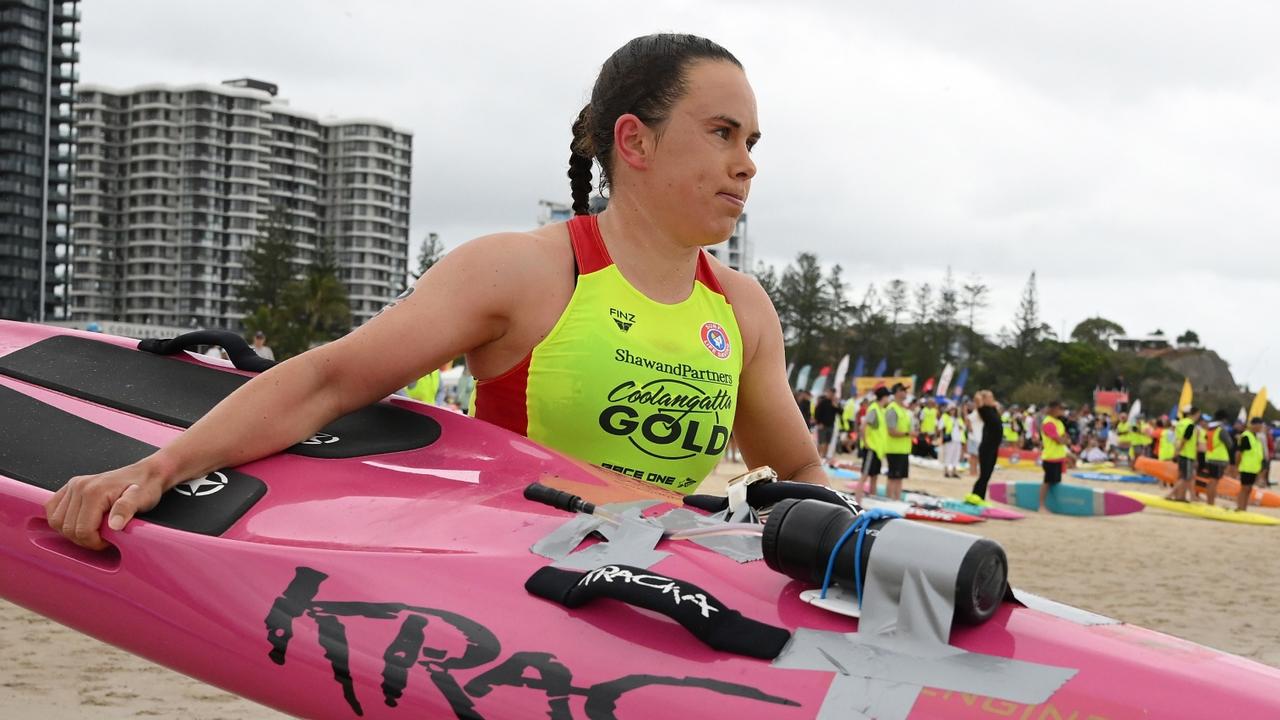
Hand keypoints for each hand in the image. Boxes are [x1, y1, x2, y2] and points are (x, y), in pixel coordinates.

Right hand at [45, 460, 166, 549]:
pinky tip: (78, 523)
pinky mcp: (70, 487)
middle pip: (68, 528)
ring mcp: (73, 485)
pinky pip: (52, 508)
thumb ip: (126, 510)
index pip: (82, 530)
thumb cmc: (144, 488)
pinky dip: (61, 520)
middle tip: (102, 539)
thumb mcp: (141, 499)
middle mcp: (79, 486)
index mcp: (94, 491)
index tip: (108, 541)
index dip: (94, 542)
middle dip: (84, 540)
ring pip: (56, 521)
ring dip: (72, 532)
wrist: (145, 474)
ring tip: (92, 531)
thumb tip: (114, 525)